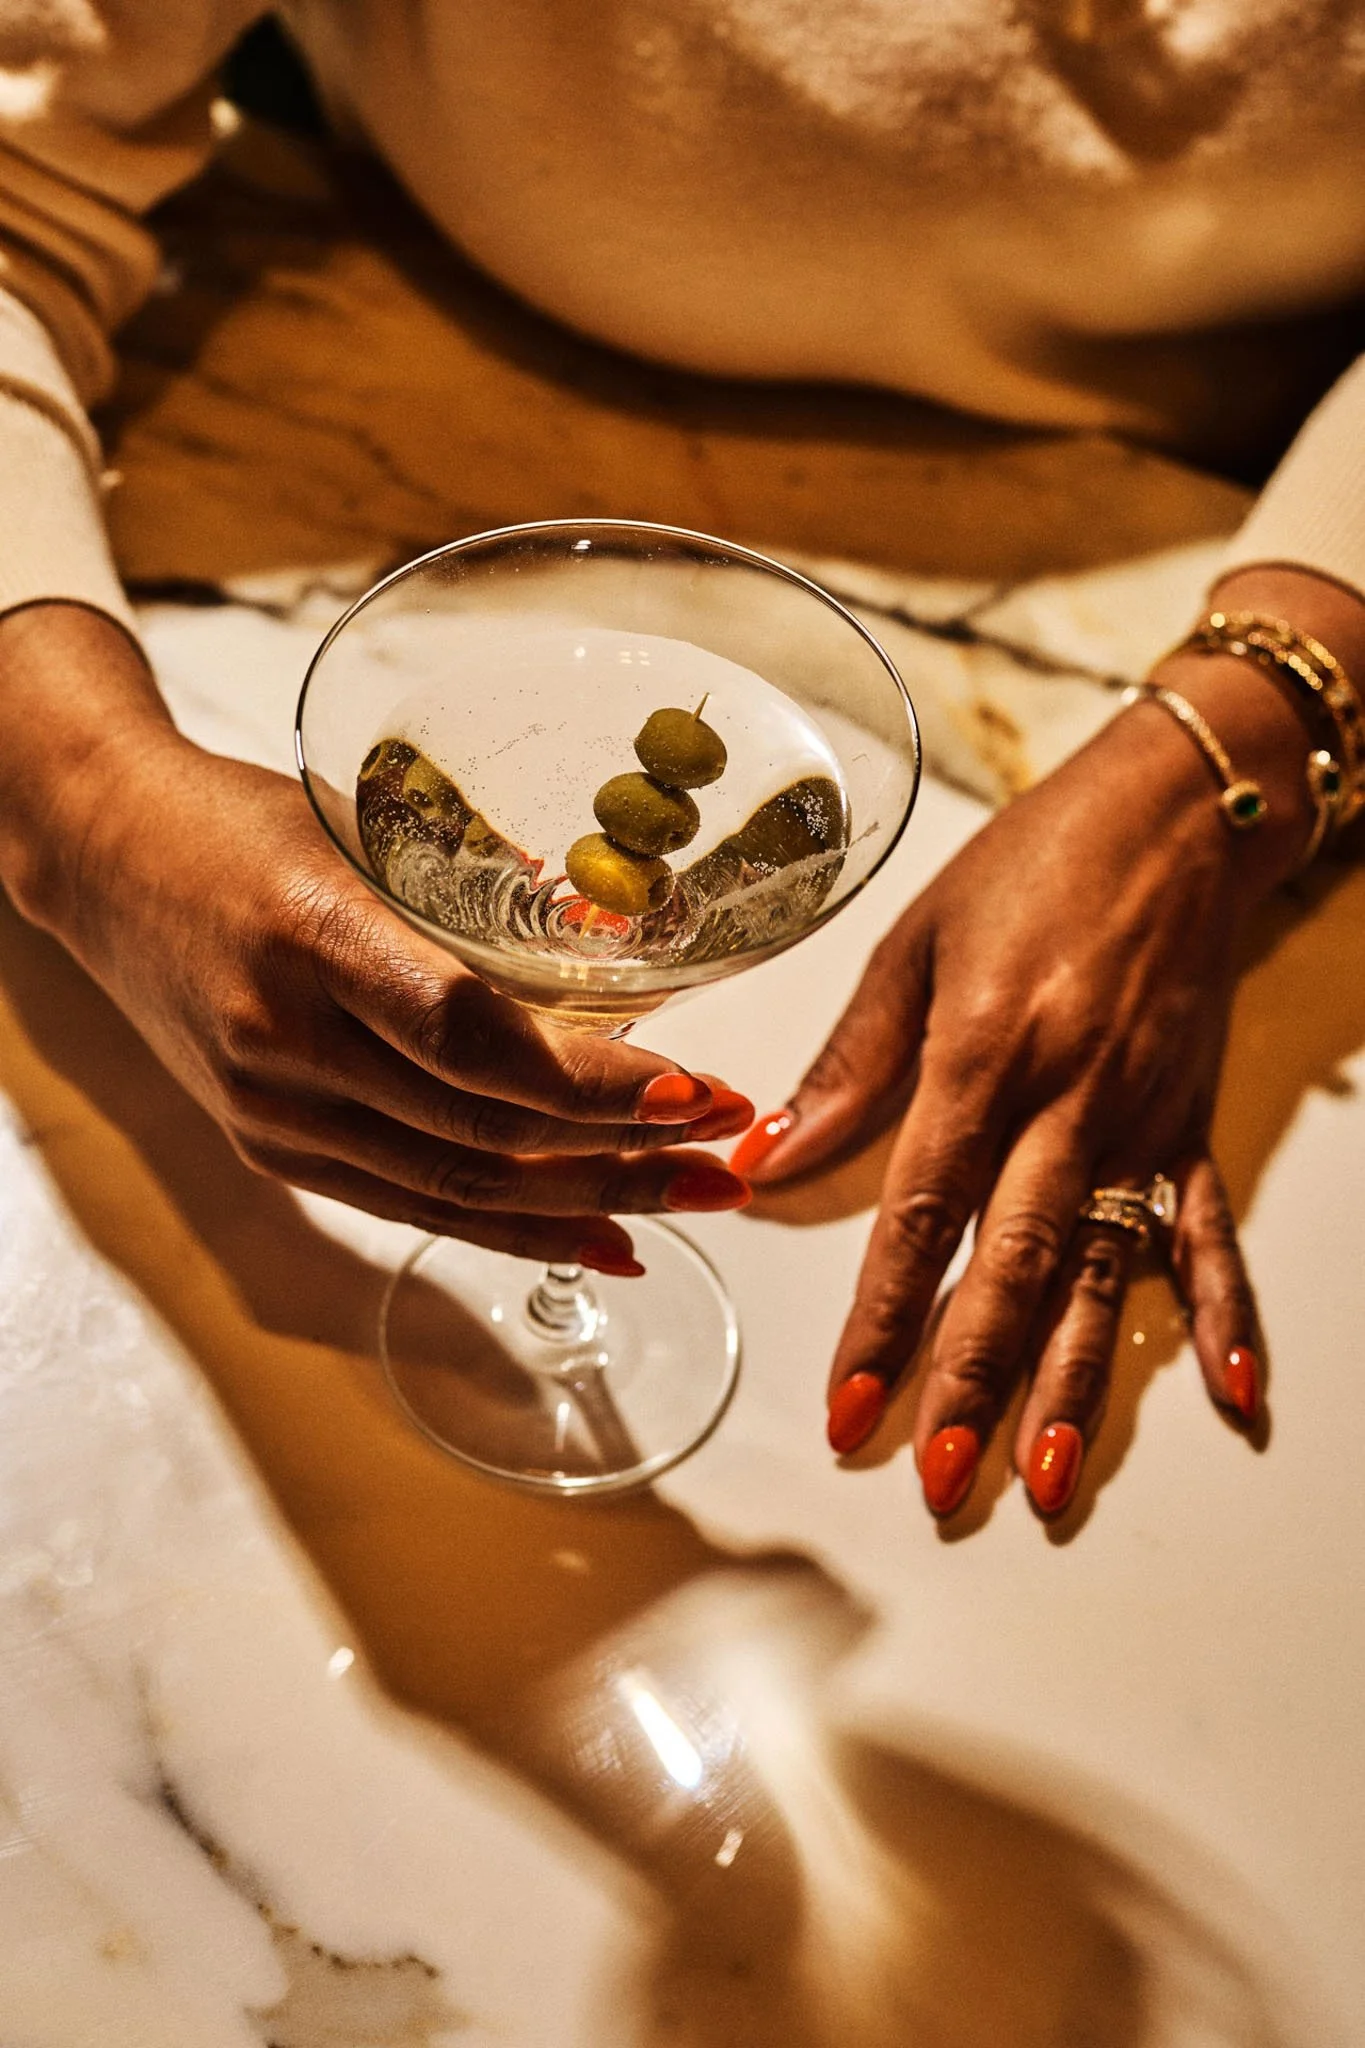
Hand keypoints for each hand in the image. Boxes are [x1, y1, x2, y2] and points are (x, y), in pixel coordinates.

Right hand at [0, 609, 750, 1267]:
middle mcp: (284, 1041)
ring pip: (458, 1186)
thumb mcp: (364, 825)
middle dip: (627, 1151)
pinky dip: (514, 1229)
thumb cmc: (242, 821)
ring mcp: (271, 1110)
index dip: (592, 1081)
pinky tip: (600, 1239)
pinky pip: (412, 1205)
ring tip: (697, 1199)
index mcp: (311, 935)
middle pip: (482, 1130)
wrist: (105, 858)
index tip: (699, 1089)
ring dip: (593, 1202)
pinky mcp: (271, 1147)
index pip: (470, 1037)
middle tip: (735, 1150)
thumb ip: (482, 897)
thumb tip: (629, 960)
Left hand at [734, 632, 1324, 1518]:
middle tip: (938, 1477)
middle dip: (974, 1379)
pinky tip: (1234, 1394)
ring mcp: (1142, 1119)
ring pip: (1105, 1270)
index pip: (922, 1214)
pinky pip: (1208, 1229)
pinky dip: (1225, 1311)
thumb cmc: (1032, 865)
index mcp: (983, 1053)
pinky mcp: (1192, 1122)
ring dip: (1077, 1381)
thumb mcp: (913, 943)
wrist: (1173, 814)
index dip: (885, 1319)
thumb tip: (770, 1158)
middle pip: (1016, 1263)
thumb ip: (850, 1063)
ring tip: (1049, 1480)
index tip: (852, 1405)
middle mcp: (1069, 1099)